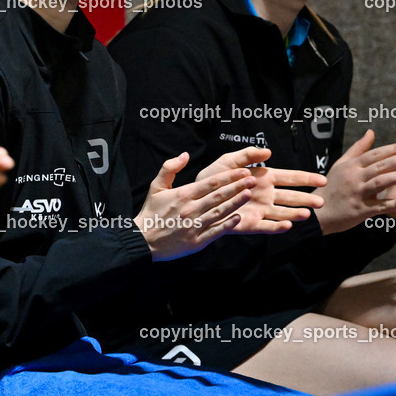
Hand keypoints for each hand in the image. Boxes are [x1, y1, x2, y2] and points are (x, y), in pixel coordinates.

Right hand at [135, 152, 255, 260]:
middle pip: (219, 195)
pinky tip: (238, 217)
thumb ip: (170, 168)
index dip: (229, 176)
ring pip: (220, 212)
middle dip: (238, 186)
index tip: (243, 171)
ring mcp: (194, 225)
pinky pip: (215, 231)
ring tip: (248, 194)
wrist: (142, 240)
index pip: (211, 182)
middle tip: (252, 179)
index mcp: (183, 194)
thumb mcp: (156, 187)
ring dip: (236, 202)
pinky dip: (227, 224)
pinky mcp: (196, 241)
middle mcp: (190, 209)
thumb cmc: (151, 212)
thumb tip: (185, 154)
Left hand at [197, 147, 326, 233]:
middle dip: (306, 198)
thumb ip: (248, 154)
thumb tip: (268, 151)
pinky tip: (288, 226)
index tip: (323, 179)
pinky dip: (277, 227)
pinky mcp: (250, 224)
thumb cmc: (214, 177)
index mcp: (265, 178)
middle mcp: (266, 195)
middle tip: (321, 202)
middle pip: (291, 196)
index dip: (307, 178)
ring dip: (294, 214)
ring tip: (307, 214)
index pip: (291, 177)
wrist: (197, 196)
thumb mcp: (229, 160)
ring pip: (282, 212)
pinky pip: (266, 226)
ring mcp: (260, 210)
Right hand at [313, 130, 395, 234]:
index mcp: (351, 166)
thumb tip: (371, 132)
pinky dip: (393, 204)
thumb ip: (358, 148)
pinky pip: (379, 206)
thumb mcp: (341, 164)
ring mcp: (358, 194)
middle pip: (380, 166)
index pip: (375, 154)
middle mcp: (355, 178)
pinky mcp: (361, 210)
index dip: (392, 148)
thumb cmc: (332, 186)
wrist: (319, 212)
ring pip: (380, 183)